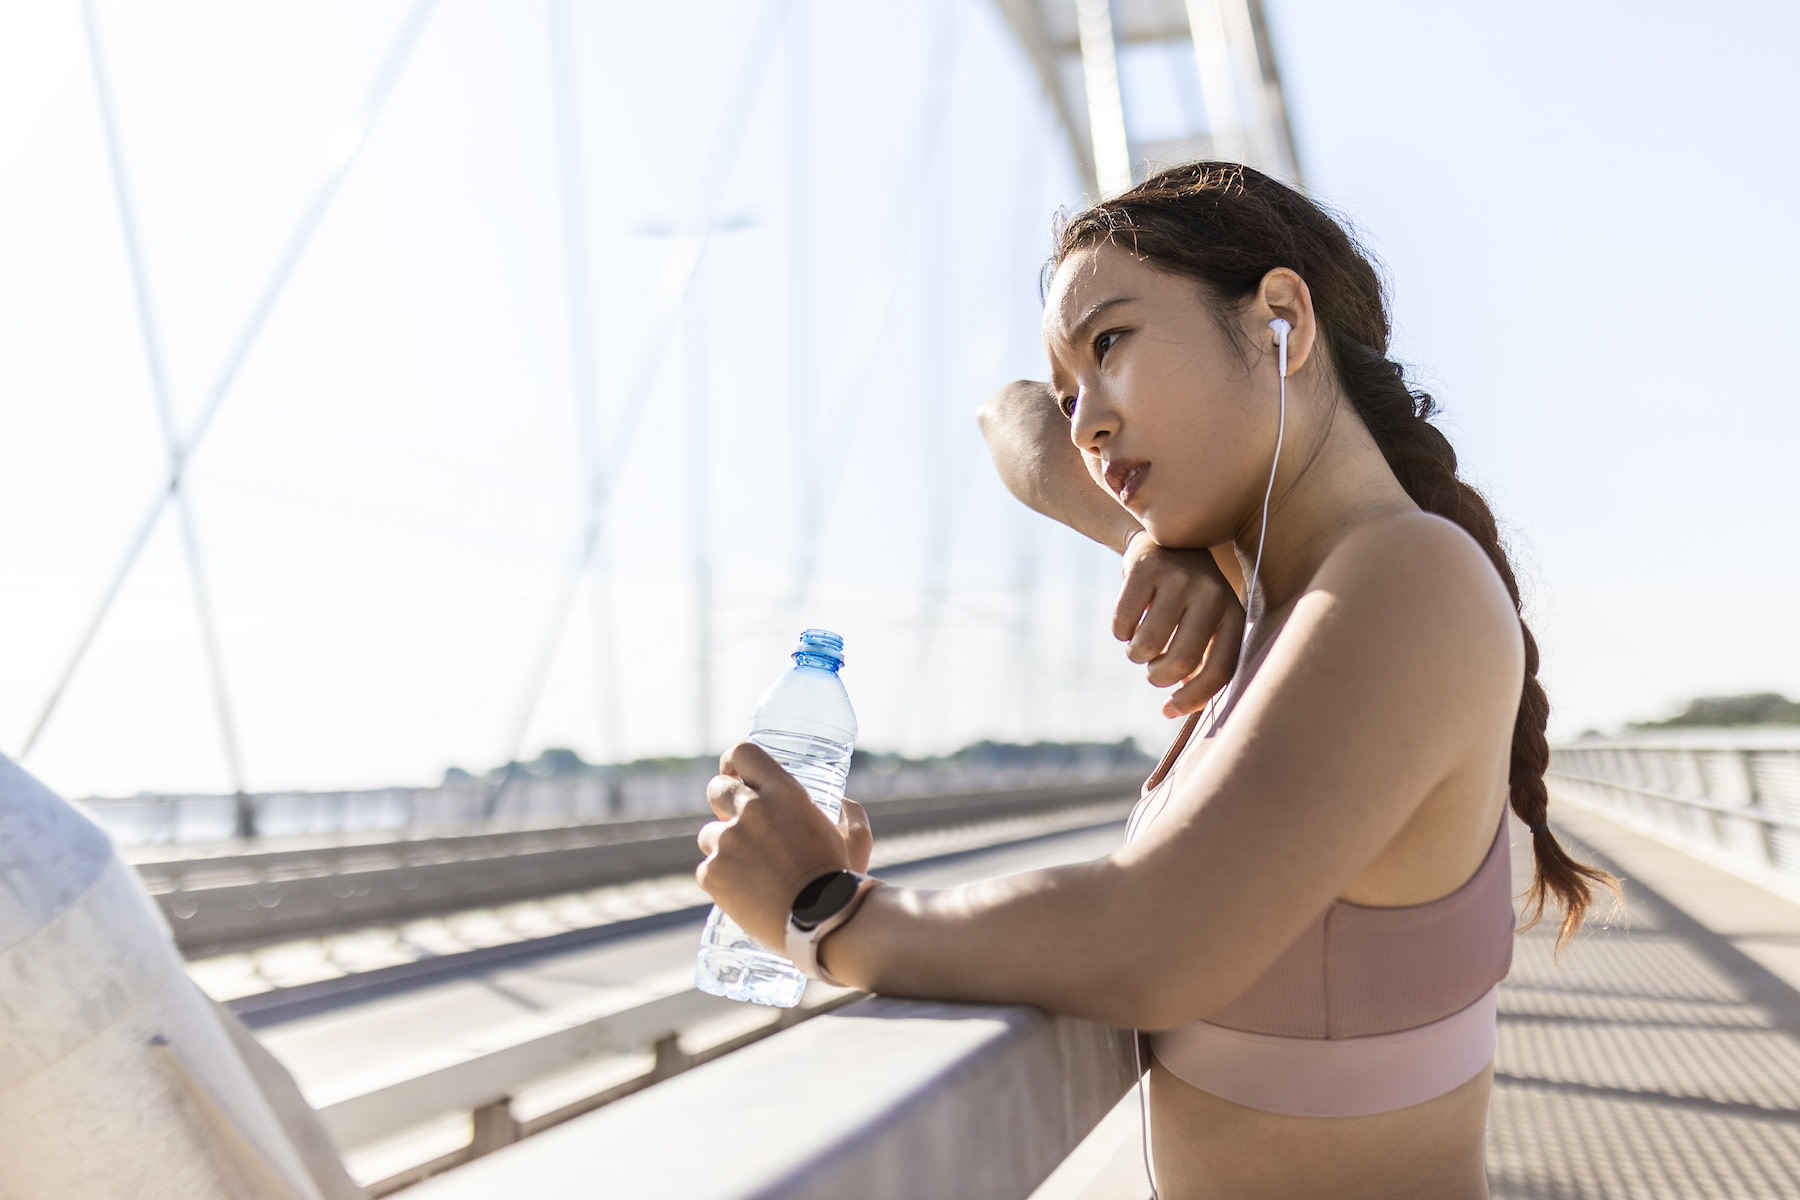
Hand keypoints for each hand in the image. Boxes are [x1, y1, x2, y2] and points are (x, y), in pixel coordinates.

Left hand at [696, 742, 864, 951]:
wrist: (822, 925)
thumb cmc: (841, 883)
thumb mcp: (856, 840)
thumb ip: (851, 815)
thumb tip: (843, 804)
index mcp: (784, 793)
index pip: (743, 754)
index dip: (734, 762)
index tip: (734, 774)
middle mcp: (751, 810)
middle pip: (716, 789)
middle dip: (723, 803)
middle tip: (739, 824)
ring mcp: (728, 842)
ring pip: (709, 834)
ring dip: (723, 847)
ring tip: (750, 872)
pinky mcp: (713, 874)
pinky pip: (707, 870)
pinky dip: (721, 880)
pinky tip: (743, 894)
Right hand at [1115, 532, 1244, 717]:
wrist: (1166, 542)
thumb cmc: (1187, 600)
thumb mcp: (1206, 624)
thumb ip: (1202, 663)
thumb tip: (1180, 709)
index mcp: (1233, 615)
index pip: (1221, 671)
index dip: (1192, 699)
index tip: (1168, 710)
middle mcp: (1213, 594)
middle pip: (1182, 661)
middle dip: (1158, 676)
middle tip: (1152, 670)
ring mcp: (1179, 579)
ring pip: (1149, 645)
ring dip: (1136, 655)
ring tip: (1140, 646)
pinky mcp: (1146, 568)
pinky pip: (1123, 623)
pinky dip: (1120, 633)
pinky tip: (1128, 624)